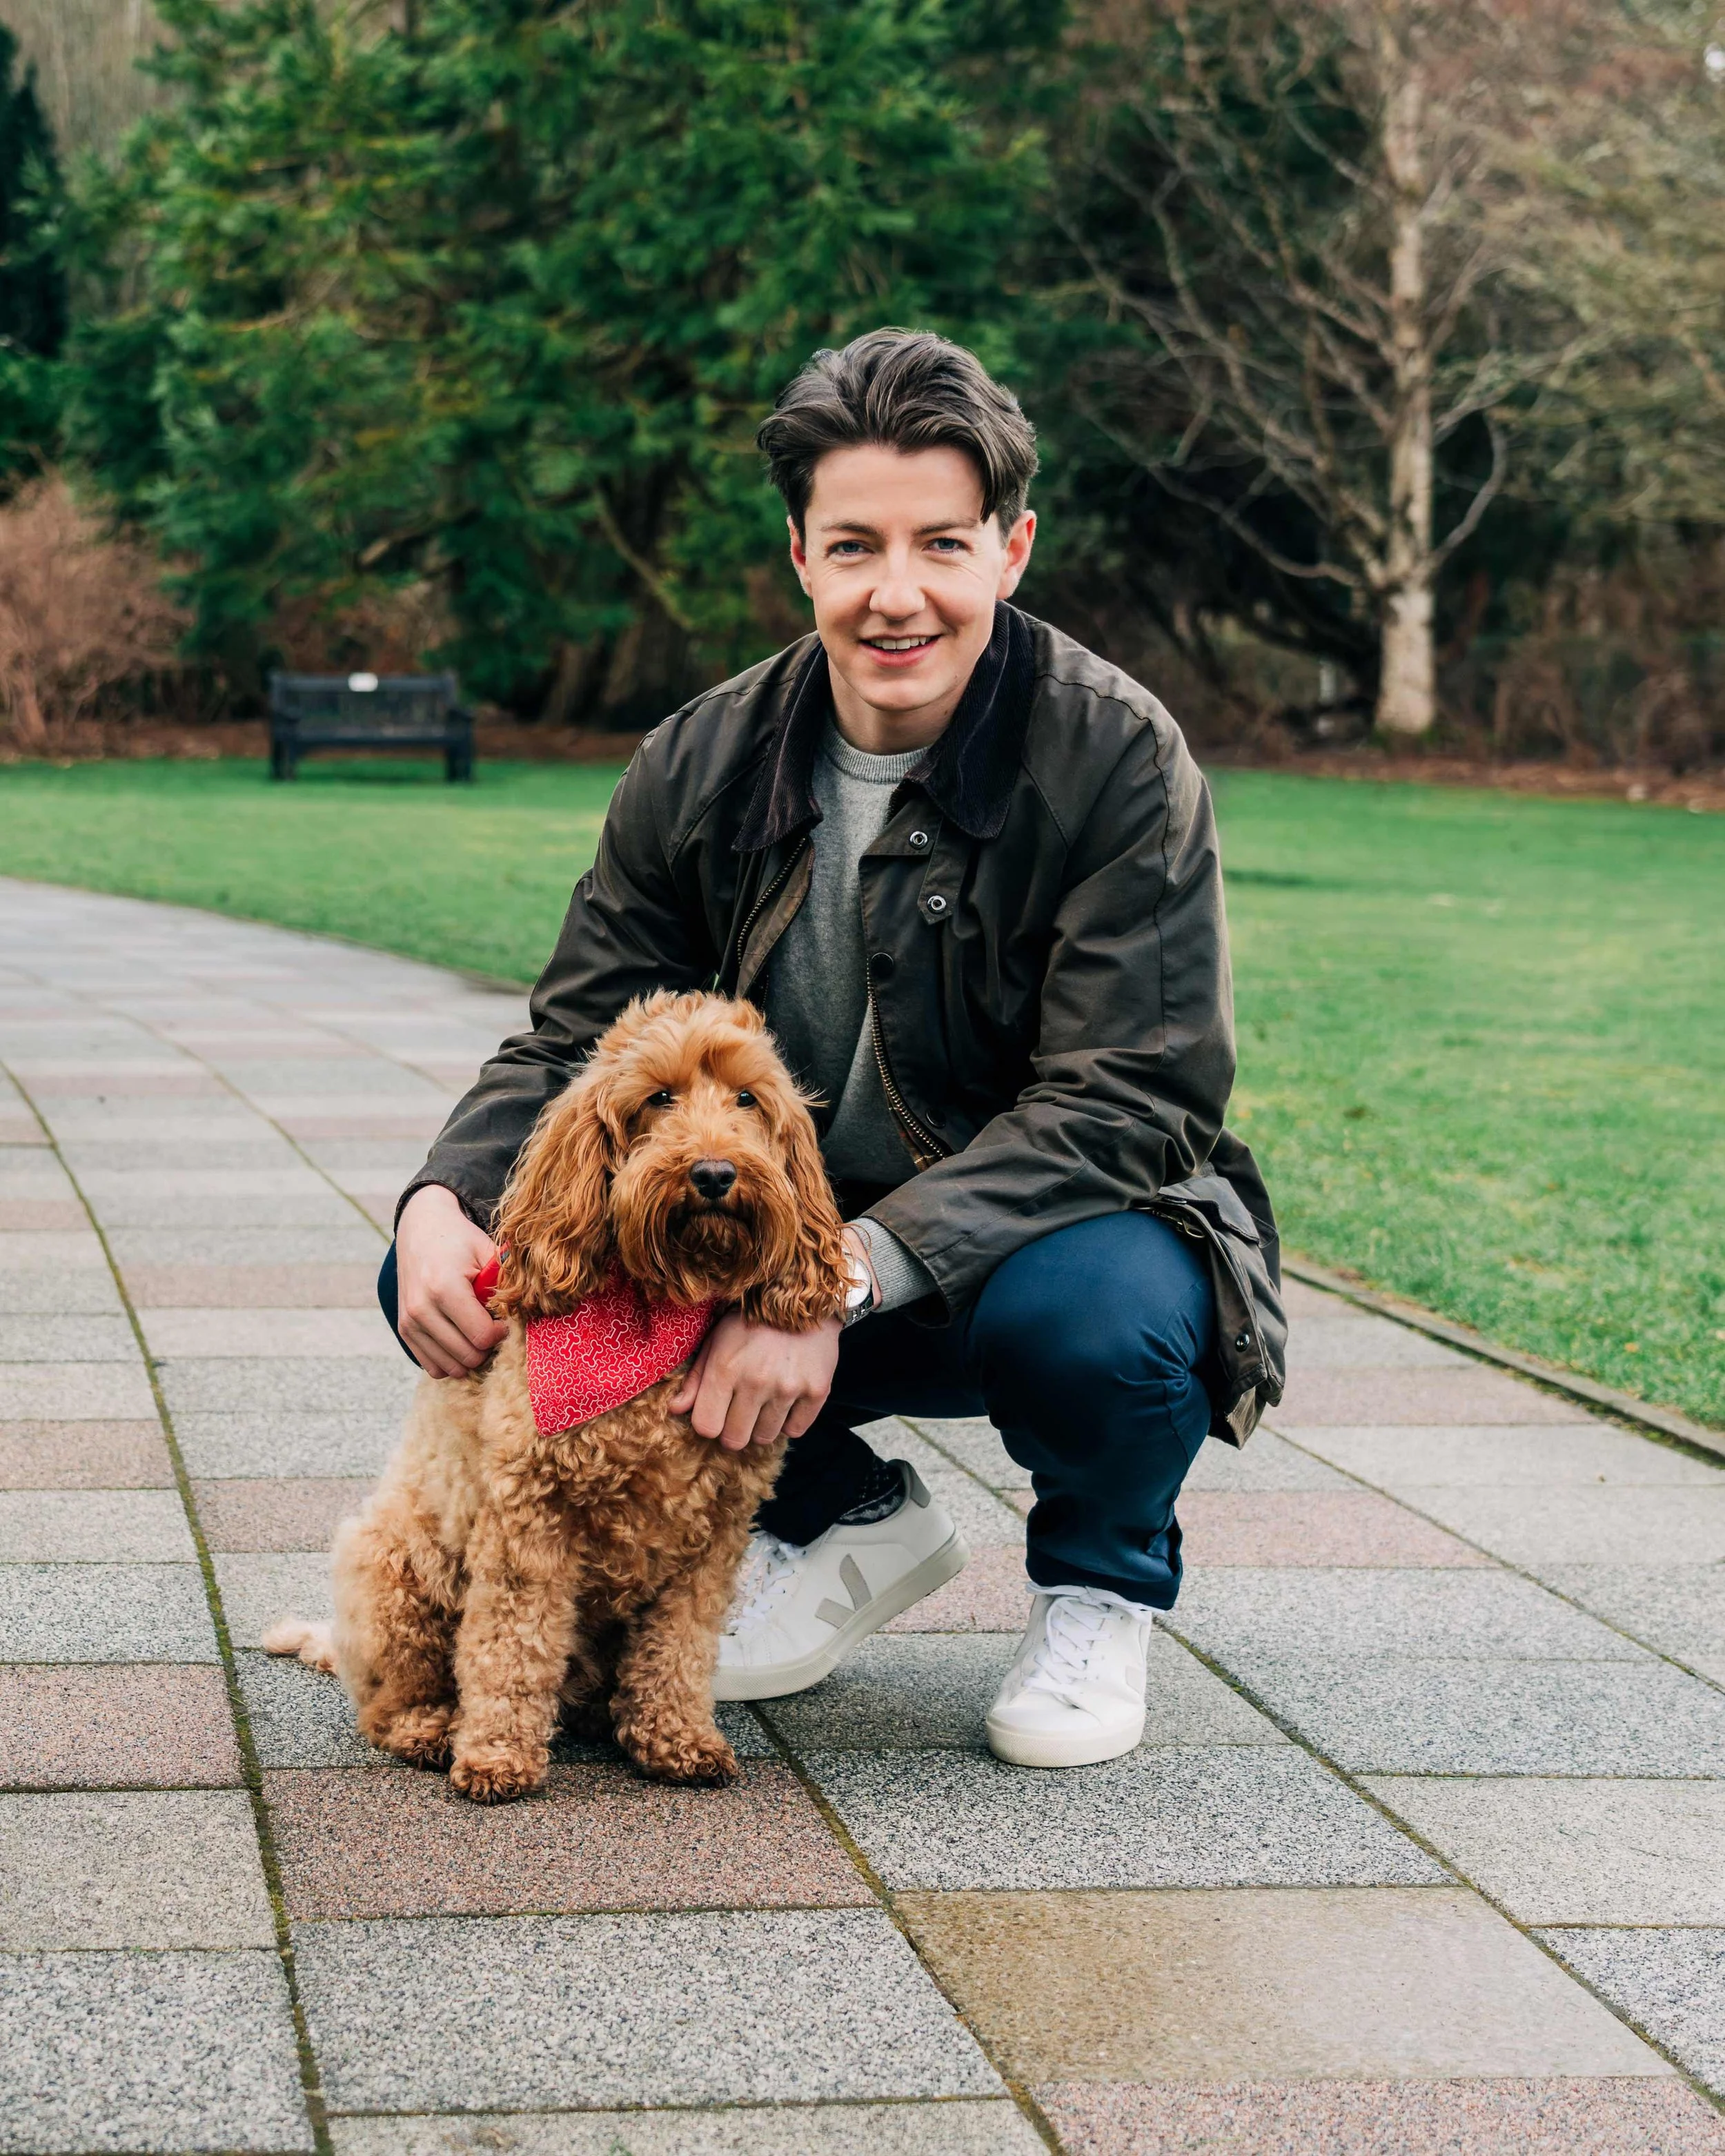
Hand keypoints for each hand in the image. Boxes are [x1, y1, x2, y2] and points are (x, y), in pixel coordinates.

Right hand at [395, 1184, 507, 1377]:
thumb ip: (505, 1284)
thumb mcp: (487, 1252)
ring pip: (451, 1367)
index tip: (504, 1318)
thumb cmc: (459, 1240)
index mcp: (444, 1288)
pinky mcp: (404, 1330)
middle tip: (493, 1326)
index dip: (501, 1332)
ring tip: (477, 1332)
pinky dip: (451, 1360)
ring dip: (470, 1356)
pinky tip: (461, 1340)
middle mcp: (421, 1309)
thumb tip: (524, 1316)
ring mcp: (409, 1323)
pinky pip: (433, 1367)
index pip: (482, 1336)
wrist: (421, 1229)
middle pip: (468, 1356)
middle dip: (488, 1347)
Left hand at [669, 1310, 842, 1451]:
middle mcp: (756, 1382)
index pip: (706, 1426)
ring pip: (765, 1437)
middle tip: (740, 1411)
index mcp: (725, 1368)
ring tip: (765, 1400)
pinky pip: (795, 1430)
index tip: (716, 1412)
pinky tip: (786, 1400)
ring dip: (761, 1425)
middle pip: (735, 1439)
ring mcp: (788, 1388)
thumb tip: (676, 1409)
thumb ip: (696, 1378)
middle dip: (733, 1430)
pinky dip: (789, 1421)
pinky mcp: (817, 1391)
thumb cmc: (752, 1321)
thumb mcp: (716, 1341)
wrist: (803, 1301)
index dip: (709, 1423)